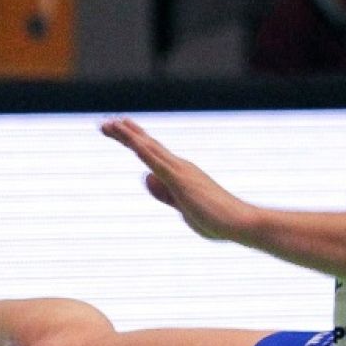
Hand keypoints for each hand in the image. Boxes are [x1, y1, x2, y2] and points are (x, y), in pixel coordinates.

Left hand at [102, 118, 257, 242]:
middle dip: (125, 134)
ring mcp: (180, 171)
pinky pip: (157, 162)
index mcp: (180, 173)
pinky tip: (131, 142)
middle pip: (147, 146)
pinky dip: (143, 150)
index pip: (152, 154)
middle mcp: (180, 166)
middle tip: (105, 123)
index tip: (118, 130)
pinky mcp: (180, 180)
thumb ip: (164, 193)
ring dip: (129, 136)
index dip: (134, 141)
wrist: (239, 222)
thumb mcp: (182, 207)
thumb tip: (147, 178)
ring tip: (110, 124)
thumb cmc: (216, 219)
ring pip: (149, 149)